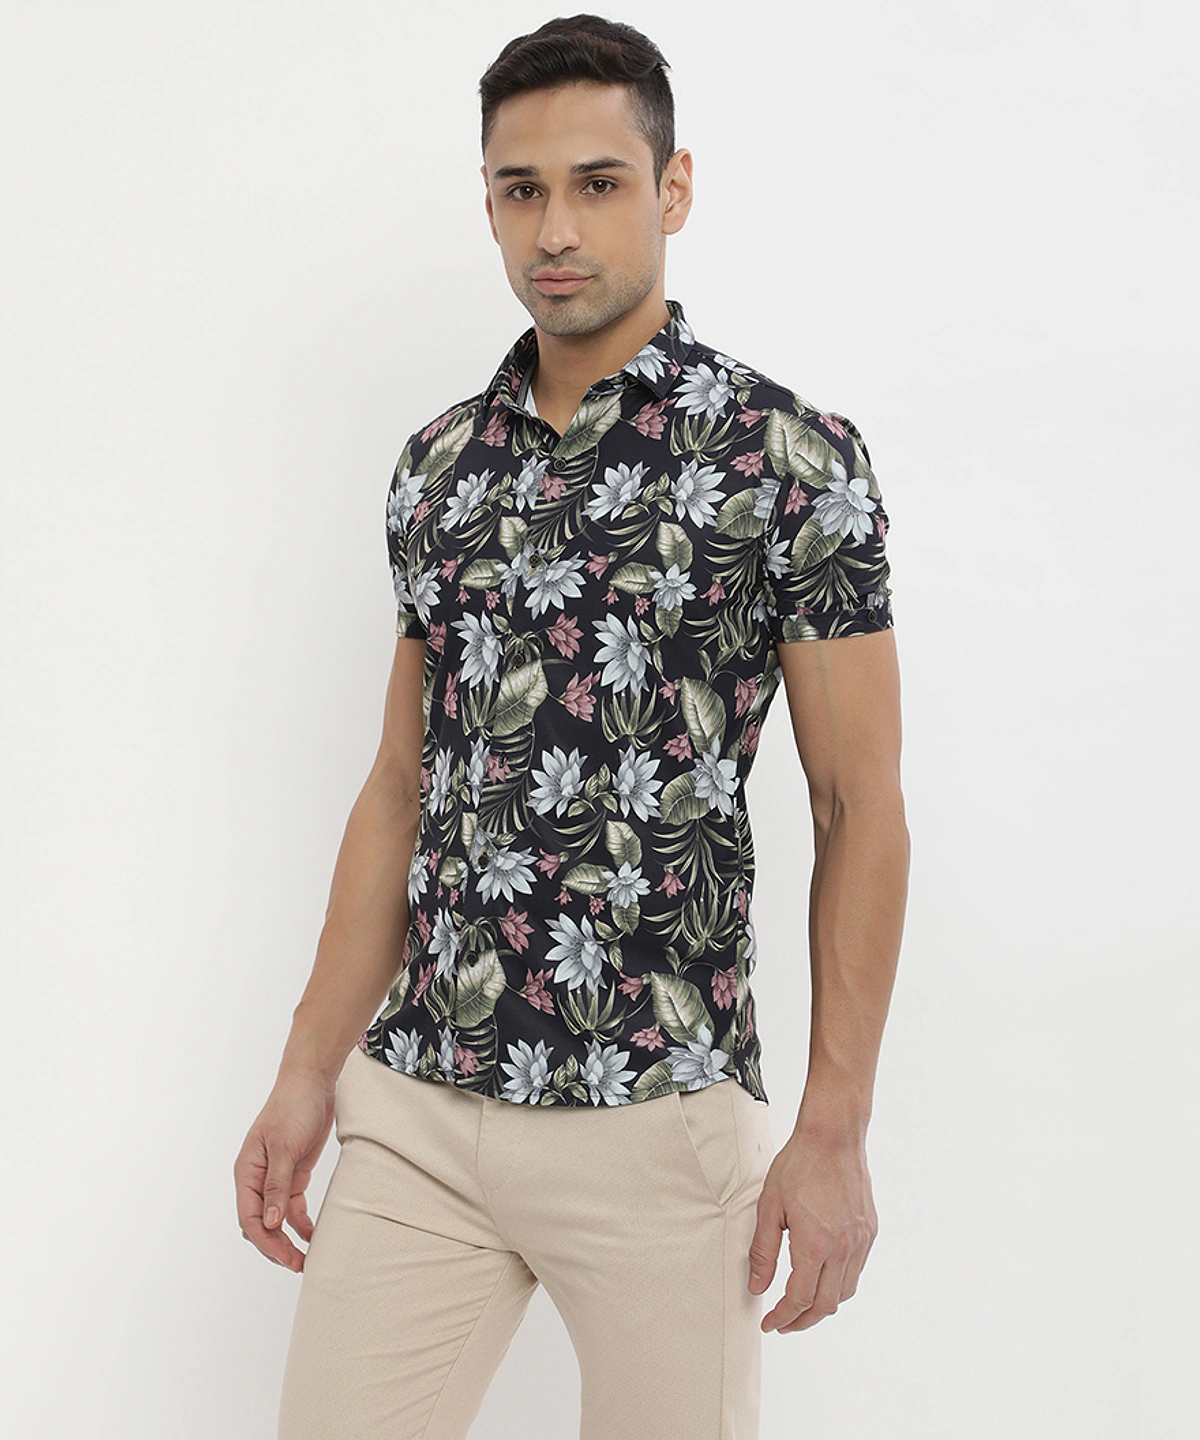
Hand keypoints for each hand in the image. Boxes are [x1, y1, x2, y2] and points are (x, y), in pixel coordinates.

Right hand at [233, 1065, 337, 1271]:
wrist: (312, 1081)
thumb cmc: (293, 1107)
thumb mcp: (285, 1147)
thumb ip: (277, 1185)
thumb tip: (270, 1223)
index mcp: (247, 1172)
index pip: (250, 1217)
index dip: (265, 1242)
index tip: (285, 1258)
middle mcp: (258, 1178)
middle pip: (261, 1223)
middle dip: (276, 1246)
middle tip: (299, 1265)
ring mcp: (276, 1176)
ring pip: (277, 1219)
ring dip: (288, 1239)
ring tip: (305, 1258)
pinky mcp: (294, 1172)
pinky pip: (293, 1205)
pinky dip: (301, 1222)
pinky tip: (312, 1234)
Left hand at [747, 1129, 877, 1332]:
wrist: (833, 1136)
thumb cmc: (800, 1164)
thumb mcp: (769, 1207)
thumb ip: (763, 1252)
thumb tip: (757, 1287)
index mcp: (815, 1245)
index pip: (800, 1300)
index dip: (783, 1317)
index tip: (771, 1323)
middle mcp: (843, 1249)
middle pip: (826, 1305)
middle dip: (803, 1321)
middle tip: (784, 1322)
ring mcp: (860, 1241)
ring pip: (846, 1292)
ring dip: (824, 1304)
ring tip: (803, 1304)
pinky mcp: (869, 1231)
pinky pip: (857, 1270)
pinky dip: (840, 1282)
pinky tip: (824, 1275)